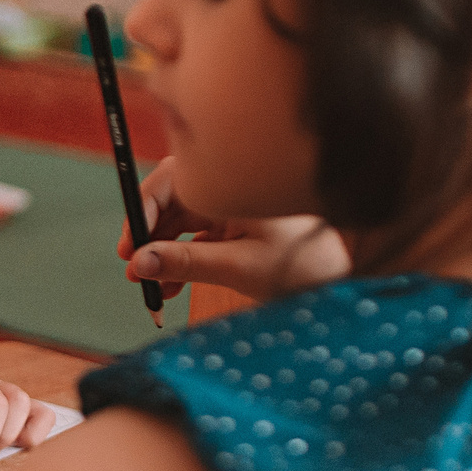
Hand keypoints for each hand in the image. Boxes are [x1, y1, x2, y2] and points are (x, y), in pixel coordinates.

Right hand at [120, 160, 349, 303]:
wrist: (342, 284)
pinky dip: (180, 261)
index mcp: (232, 185)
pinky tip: (170, 288)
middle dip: (148, 237)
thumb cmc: (301, 267)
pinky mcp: (233, 229)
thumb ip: (185, 263)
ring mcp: (230, 210)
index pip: (170, 181)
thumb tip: (138, 263)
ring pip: (178, 224)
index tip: (129, 247)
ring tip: (152, 288)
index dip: (142, 211)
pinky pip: (194, 239)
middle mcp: (228, 191)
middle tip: (133, 271)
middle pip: (169, 203)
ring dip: (161, 254)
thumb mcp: (238, 266)